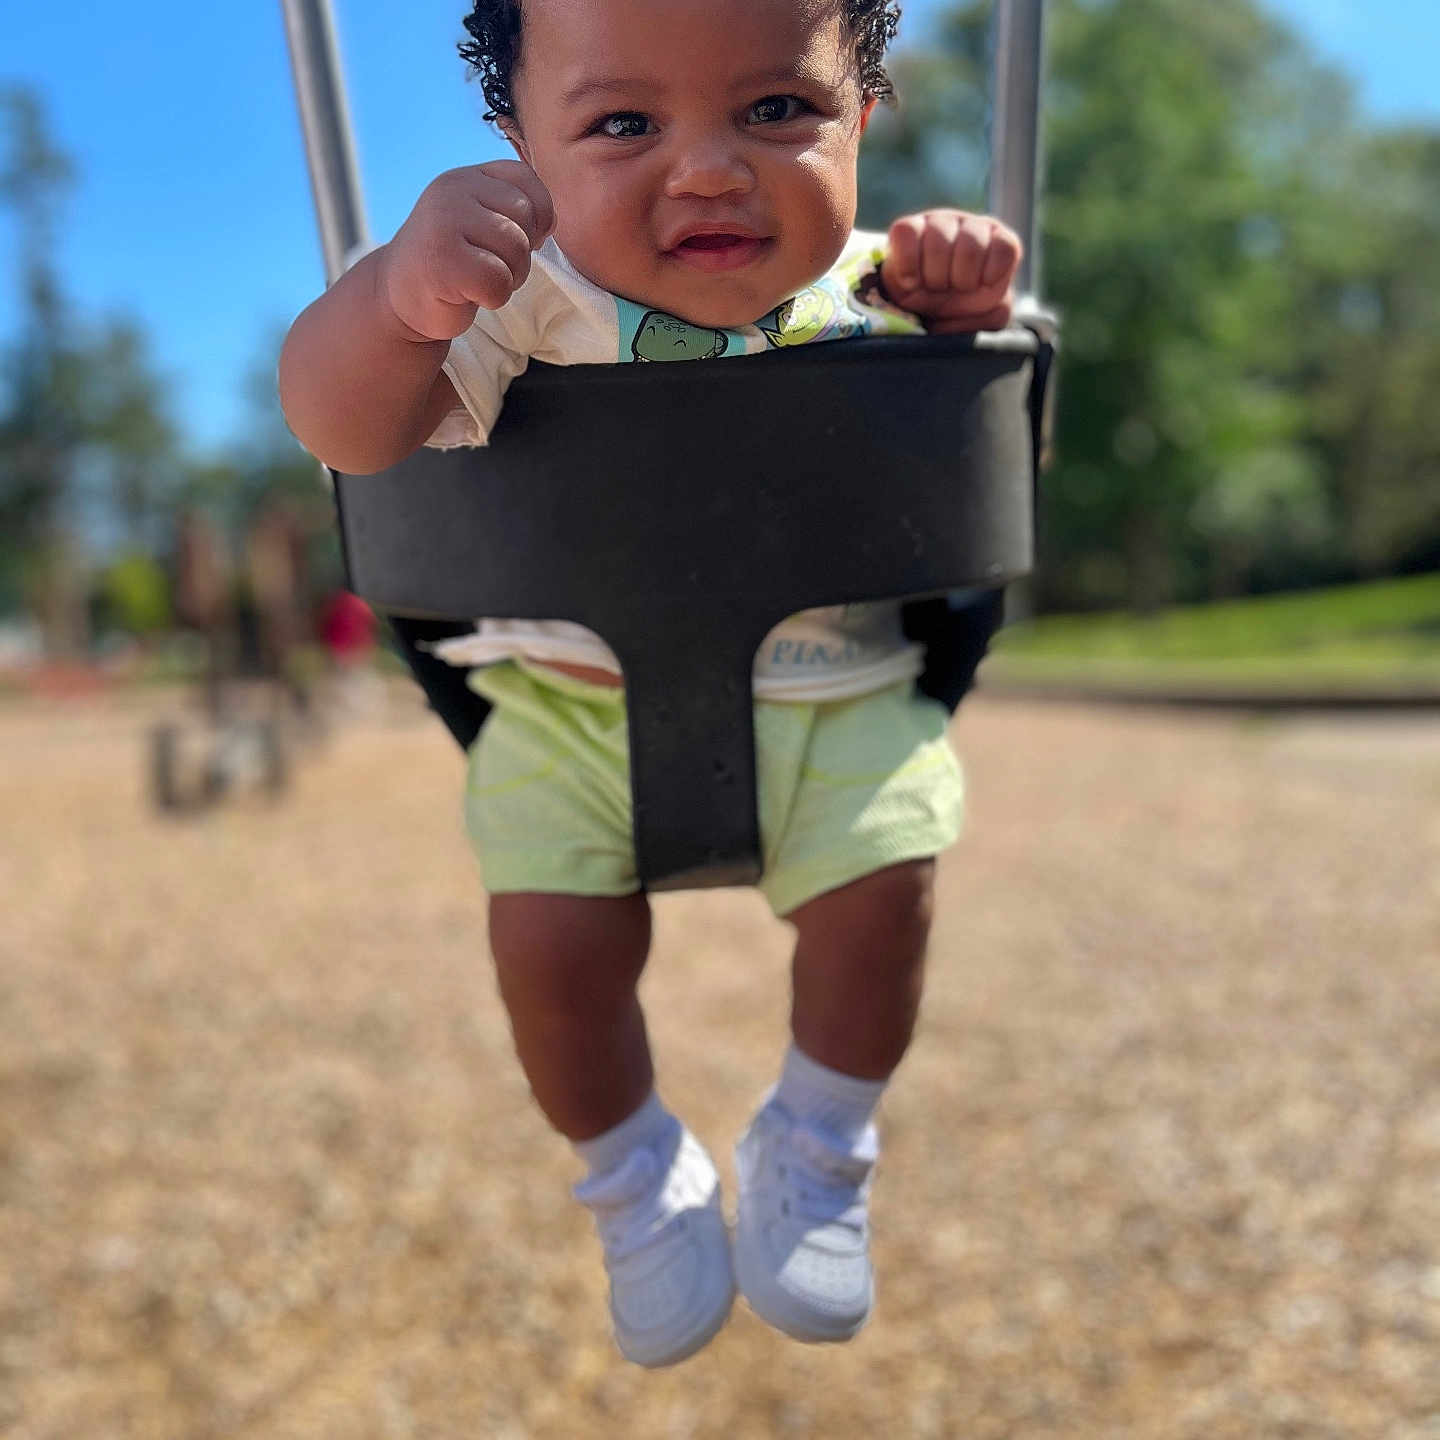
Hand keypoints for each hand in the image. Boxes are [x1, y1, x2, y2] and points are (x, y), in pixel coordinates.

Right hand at [378, 161, 555, 341]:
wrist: (398, 296)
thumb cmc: (452, 261)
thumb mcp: (481, 222)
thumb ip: (515, 210)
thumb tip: (551, 222)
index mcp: (467, 178)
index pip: (526, 181)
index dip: (538, 215)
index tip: (519, 239)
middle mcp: (453, 191)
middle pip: (525, 217)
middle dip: (521, 252)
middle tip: (491, 266)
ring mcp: (444, 222)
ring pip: (516, 249)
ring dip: (509, 277)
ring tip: (479, 280)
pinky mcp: (442, 261)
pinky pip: (498, 281)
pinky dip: (493, 297)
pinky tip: (468, 293)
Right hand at [880, 210, 1021, 333]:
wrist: (916, 308)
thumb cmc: (957, 308)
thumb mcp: (984, 318)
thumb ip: (993, 317)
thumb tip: (982, 312)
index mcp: (997, 242)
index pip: (1006, 247)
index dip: (990, 274)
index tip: (977, 289)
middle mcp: (970, 226)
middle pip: (971, 249)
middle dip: (958, 281)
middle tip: (950, 289)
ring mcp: (938, 222)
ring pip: (938, 243)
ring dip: (933, 277)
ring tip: (930, 286)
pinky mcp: (907, 227)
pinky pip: (906, 232)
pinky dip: (907, 266)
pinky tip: (911, 281)